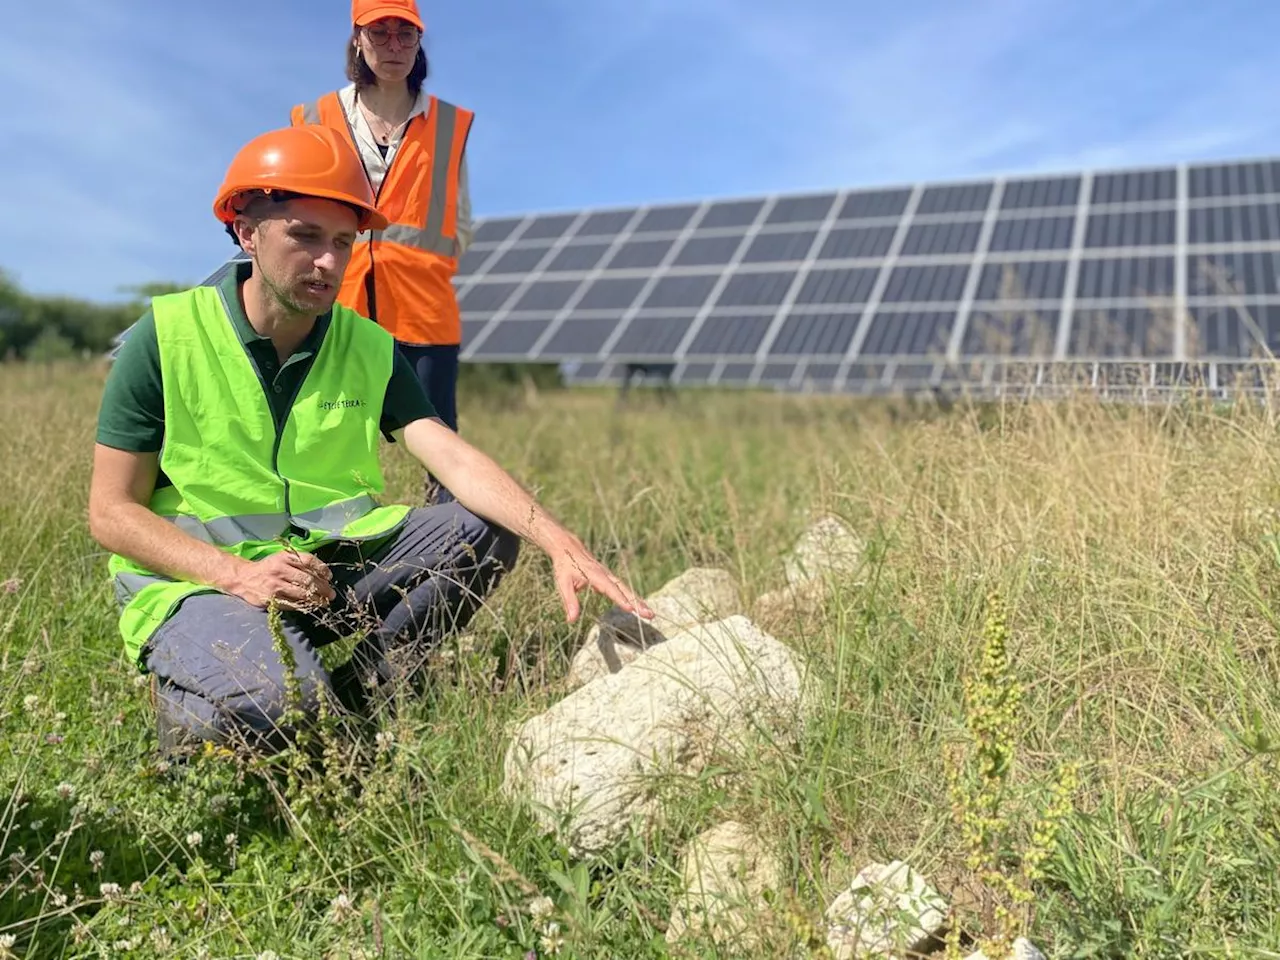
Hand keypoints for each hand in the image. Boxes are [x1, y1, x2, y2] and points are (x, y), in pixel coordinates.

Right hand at [219, 550, 335, 611]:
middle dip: (323, 588)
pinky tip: (310, 606)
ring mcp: (275, 585)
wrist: (244, 578)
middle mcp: (280, 569)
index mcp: (285, 557)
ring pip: (302, 593)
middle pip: (308, 579)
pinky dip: (303, 606)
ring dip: (316, 599)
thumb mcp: (282, 558)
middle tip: (331, 594)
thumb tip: (323, 575)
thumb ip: (299, 562)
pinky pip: (292, 604)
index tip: (329, 577)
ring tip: (324, 602)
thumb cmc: (268, 568)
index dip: (322, 569)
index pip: (309, 561)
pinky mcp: (271, 599)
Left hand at [547, 534, 652, 623]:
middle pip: (624, 589)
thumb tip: (571, 620)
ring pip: (626, 589)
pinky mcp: (609, 578)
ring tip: (649, 613)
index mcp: (595, 575)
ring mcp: (609, 575)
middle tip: (649, 614)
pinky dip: (632, 597)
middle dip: (637, 602)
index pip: (610, 589)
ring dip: (638, 601)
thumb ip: (569, 601)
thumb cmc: (564, 565)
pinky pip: (622, 588)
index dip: (620, 599)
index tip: (630, 609)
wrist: (568, 547)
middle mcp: (605, 574)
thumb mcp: (562, 583)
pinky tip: (639, 607)